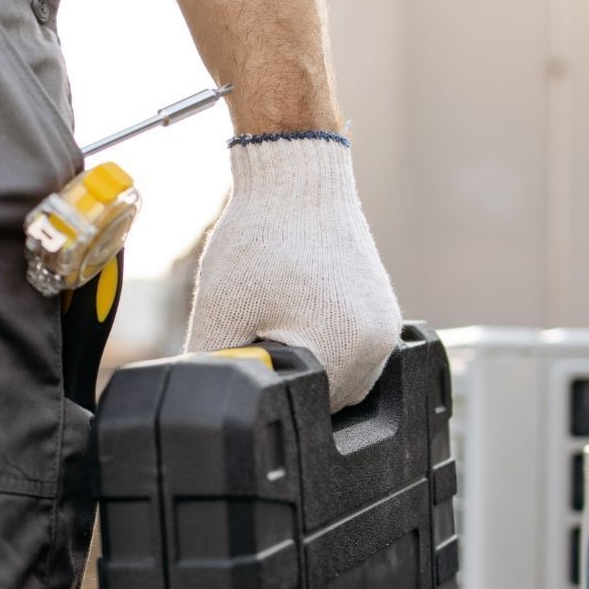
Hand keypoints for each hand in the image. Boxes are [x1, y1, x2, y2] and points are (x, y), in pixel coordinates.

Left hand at [185, 133, 402, 409]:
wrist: (295, 177)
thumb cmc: (259, 238)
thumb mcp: (218, 314)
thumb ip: (213, 369)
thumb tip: (203, 404)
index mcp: (345, 351)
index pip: (299, 411)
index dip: (266, 395)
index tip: (245, 360)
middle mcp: (378, 345)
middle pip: (323, 402)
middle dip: (287, 382)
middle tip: (255, 339)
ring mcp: (385, 328)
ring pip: (339, 380)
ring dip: (306, 366)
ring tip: (274, 323)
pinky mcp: (382, 312)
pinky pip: (351, 352)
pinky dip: (322, 346)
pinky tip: (295, 316)